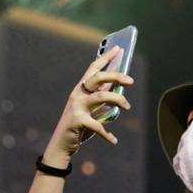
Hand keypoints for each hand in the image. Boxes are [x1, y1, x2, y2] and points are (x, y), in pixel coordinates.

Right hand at [43, 46, 133, 165]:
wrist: (61, 144)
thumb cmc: (79, 124)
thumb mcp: (90, 107)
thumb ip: (101, 96)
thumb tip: (118, 86)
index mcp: (81, 88)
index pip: (94, 68)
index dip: (106, 57)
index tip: (119, 48)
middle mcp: (77, 94)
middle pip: (98, 78)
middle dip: (116, 76)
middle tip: (131, 81)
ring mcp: (76, 107)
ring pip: (101, 96)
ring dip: (118, 100)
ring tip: (127, 107)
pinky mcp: (77, 121)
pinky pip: (98, 125)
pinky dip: (107, 134)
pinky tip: (114, 140)